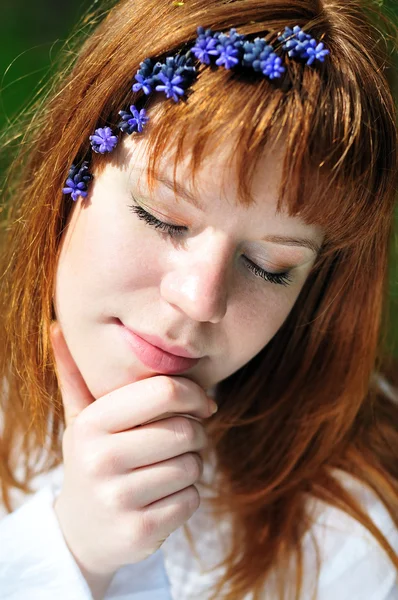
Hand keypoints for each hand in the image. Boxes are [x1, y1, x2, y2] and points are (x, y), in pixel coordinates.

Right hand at [50, 321, 216, 591]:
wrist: (82, 531)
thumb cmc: (95, 459)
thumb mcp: (81, 419)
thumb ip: (75, 375)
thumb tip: (56, 327)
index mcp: (91, 424)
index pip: (164, 391)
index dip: (195, 394)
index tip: (202, 403)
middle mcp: (100, 459)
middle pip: (185, 430)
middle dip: (196, 433)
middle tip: (184, 438)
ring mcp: (118, 499)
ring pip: (193, 465)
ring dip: (192, 465)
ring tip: (170, 466)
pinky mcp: (140, 531)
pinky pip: (192, 498)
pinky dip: (188, 494)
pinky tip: (165, 494)